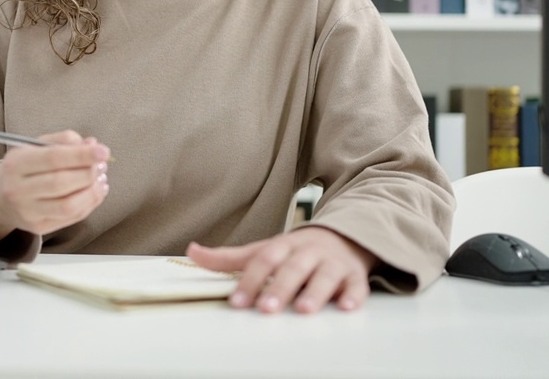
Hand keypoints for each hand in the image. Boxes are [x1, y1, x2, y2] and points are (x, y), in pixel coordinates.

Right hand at [0, 130, 109, 236]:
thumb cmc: (23, 167)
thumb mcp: (36, 145)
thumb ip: (64, 141)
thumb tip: (91, 144)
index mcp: (16, 164)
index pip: (53, 158)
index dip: (81, 155)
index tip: (103, 151)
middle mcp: (18, 190)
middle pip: (61, 183)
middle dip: (88, 173)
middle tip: (102, 165)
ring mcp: (28, 212)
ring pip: (68, 205)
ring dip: (92, 192)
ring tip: (101, 178)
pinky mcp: (38, 227)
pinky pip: (71, 218)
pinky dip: (90, 204)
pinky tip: (96, 191)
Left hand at [187, 227, 377, 313]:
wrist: (342, 237)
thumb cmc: (296, 251)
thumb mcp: (263, 250)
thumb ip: (228, 257)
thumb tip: (191, 252)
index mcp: (283, 245)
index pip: (263, 260)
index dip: (249, 280)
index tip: (237, 302)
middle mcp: (308, 252)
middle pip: (293, 268)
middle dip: (280, 287)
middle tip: (267, 308)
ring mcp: (332, 262)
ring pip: (325, 275)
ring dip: (315, 292)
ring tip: (304, 310)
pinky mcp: (354, 275)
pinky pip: (357, 284)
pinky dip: (354, 295)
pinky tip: (348, 307)